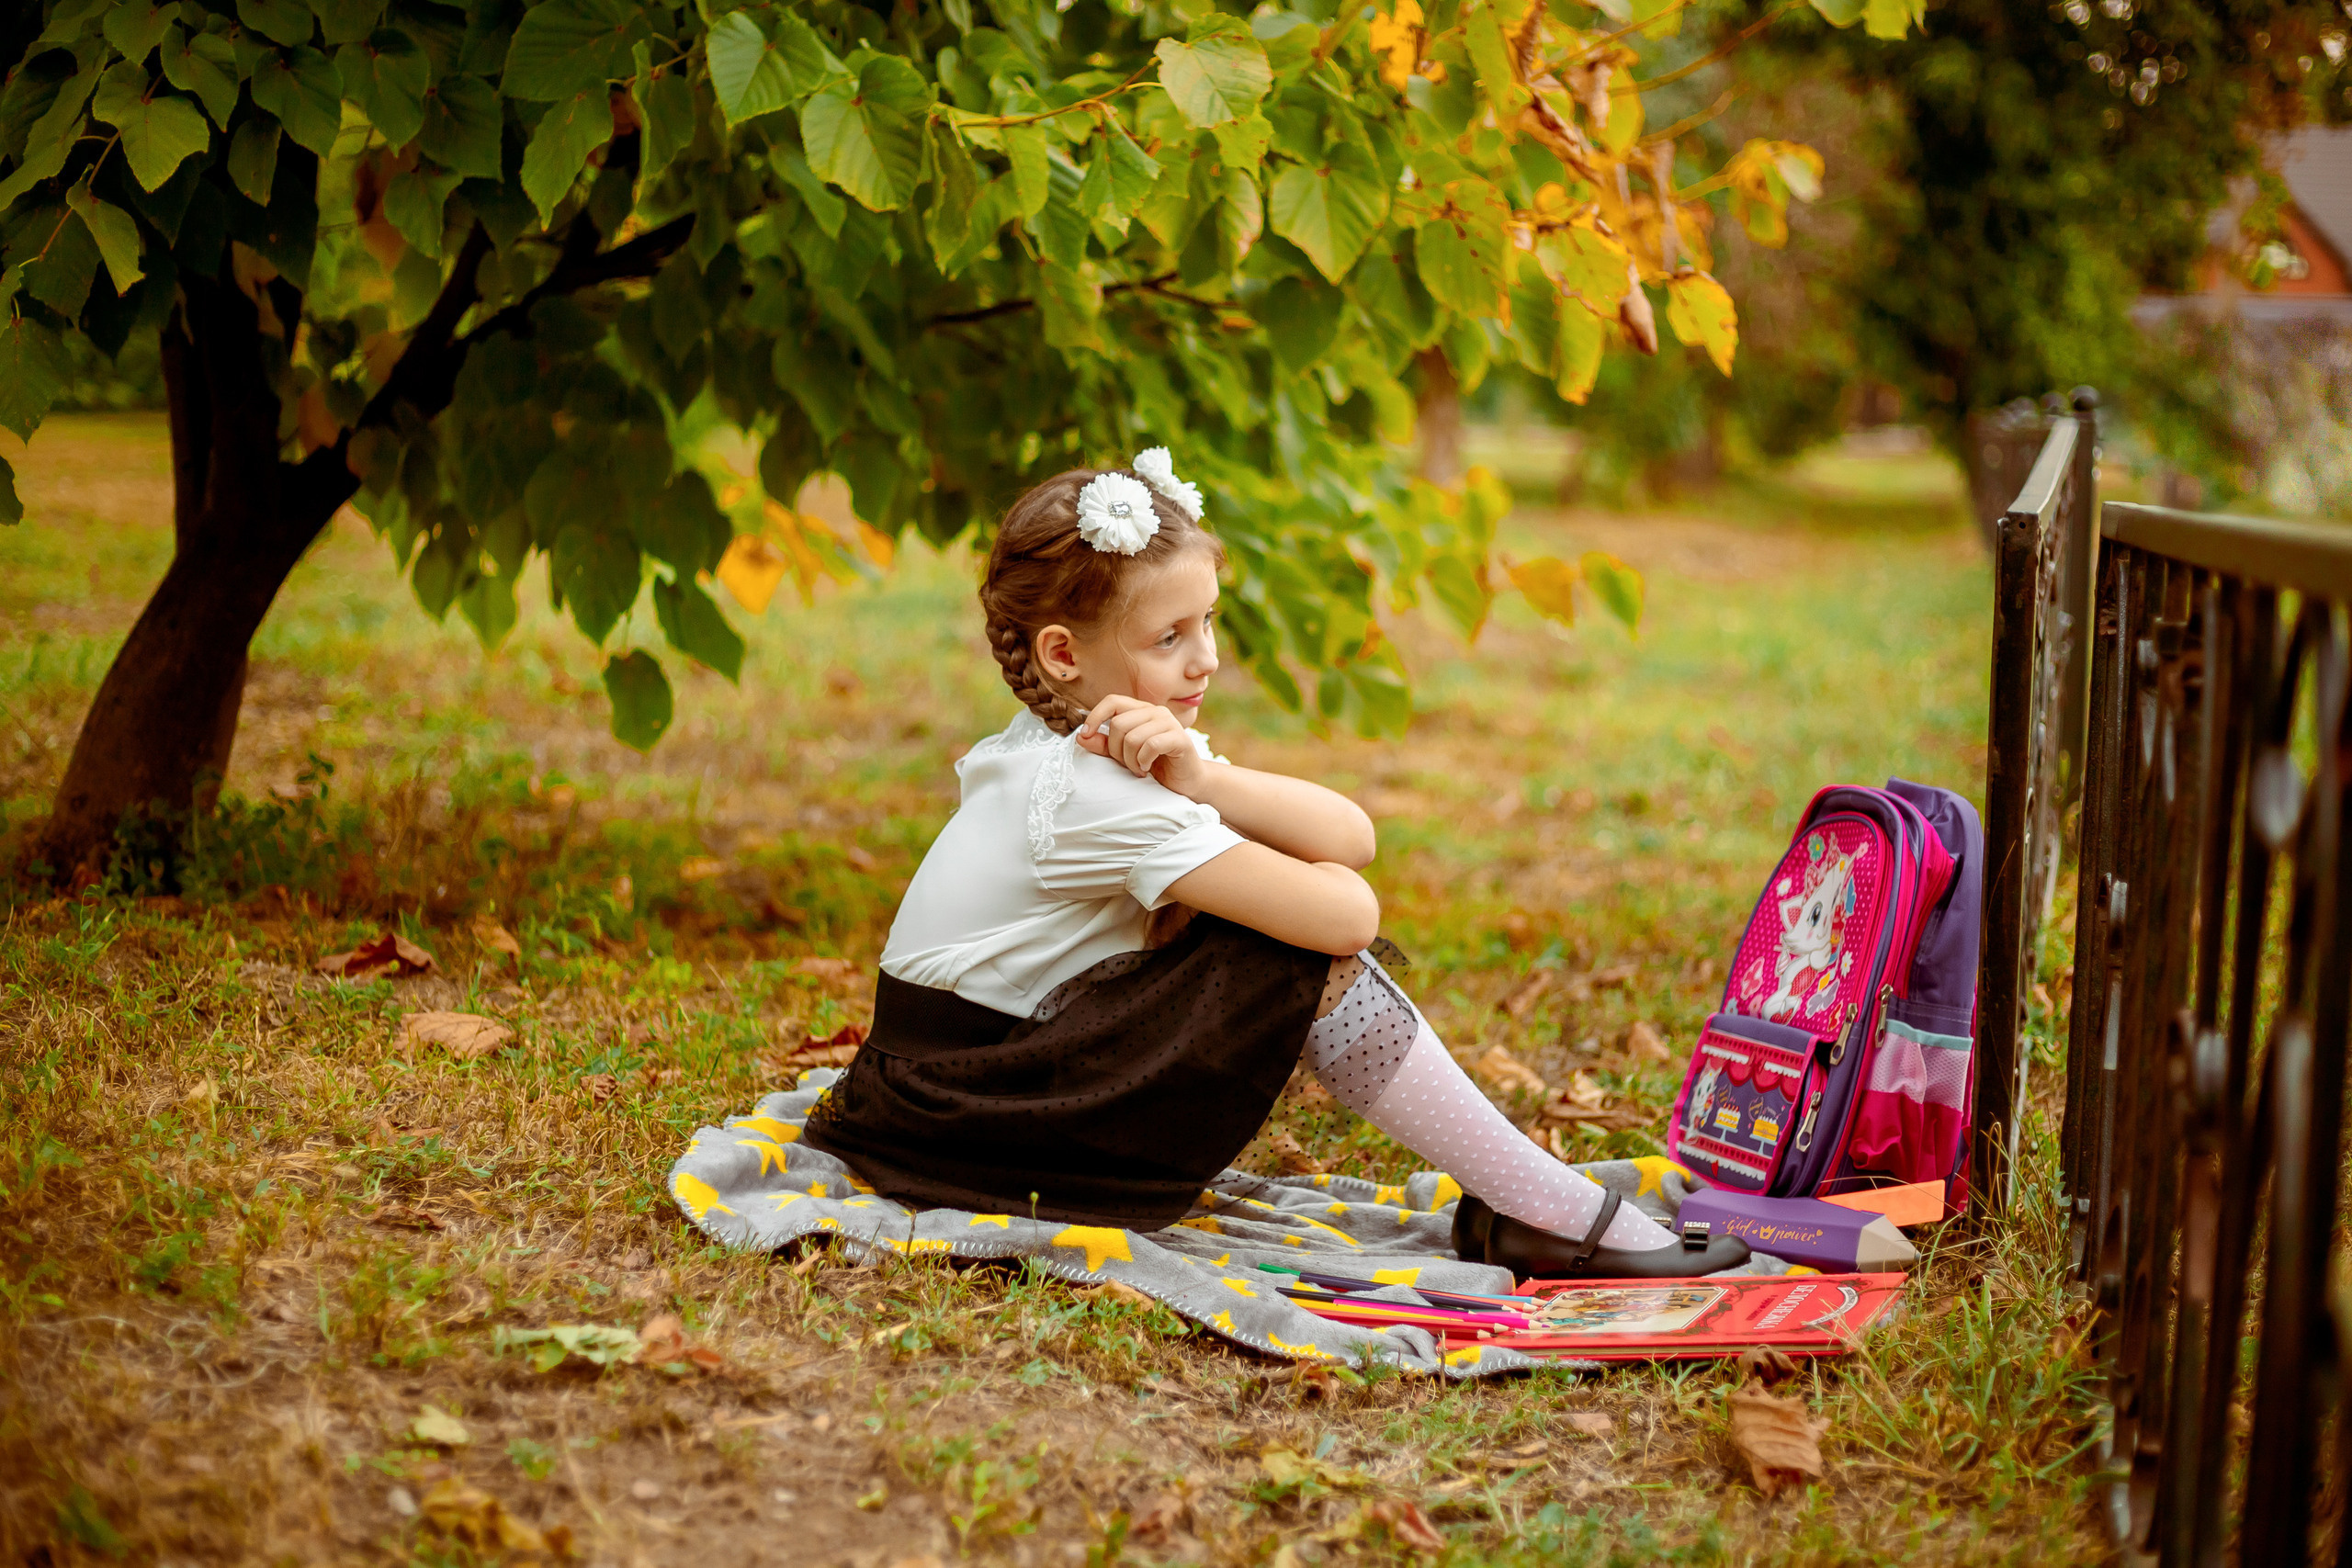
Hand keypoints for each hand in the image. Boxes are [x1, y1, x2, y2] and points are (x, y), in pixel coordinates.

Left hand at [1076, 695, 1209, 795]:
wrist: (1186, 782)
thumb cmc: (1155, 766)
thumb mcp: (1124, 755)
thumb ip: (1103, 745)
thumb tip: (1082, 736)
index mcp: (1141, 710)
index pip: (1112, 701)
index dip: (1095, 716)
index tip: (1085, 735)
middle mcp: (1155, 711)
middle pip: (1118, 724)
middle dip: (1115, 750)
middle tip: (1126, 763)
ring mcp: (1169, 723)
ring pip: (1132, 737)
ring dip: (1130, 760)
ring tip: (1138, 769)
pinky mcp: (1180, 738)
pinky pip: (1150, 745)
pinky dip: (1143, 761)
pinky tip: (1147, 768)